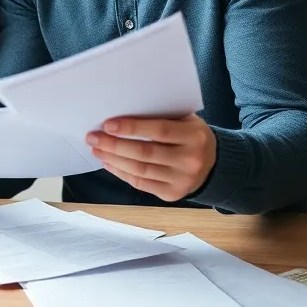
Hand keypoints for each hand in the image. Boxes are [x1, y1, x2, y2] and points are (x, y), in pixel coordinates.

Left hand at [85, 114, 216, 201]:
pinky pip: (141, 183)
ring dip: (113, 159)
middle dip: (114, 145)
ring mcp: (182, 180)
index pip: (159, 131)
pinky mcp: (172, 194)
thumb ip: (160, 116)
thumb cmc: (190, 136)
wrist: (214, 165)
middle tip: (92, 137)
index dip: (132, 127)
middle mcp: (190, 160)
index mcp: (194, 137)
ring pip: (140, 170)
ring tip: (97, 149)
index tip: (107, 124)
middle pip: (145, 153)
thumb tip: (122, 112)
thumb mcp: (185, 121)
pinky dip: (121, 173)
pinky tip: (109, 162)